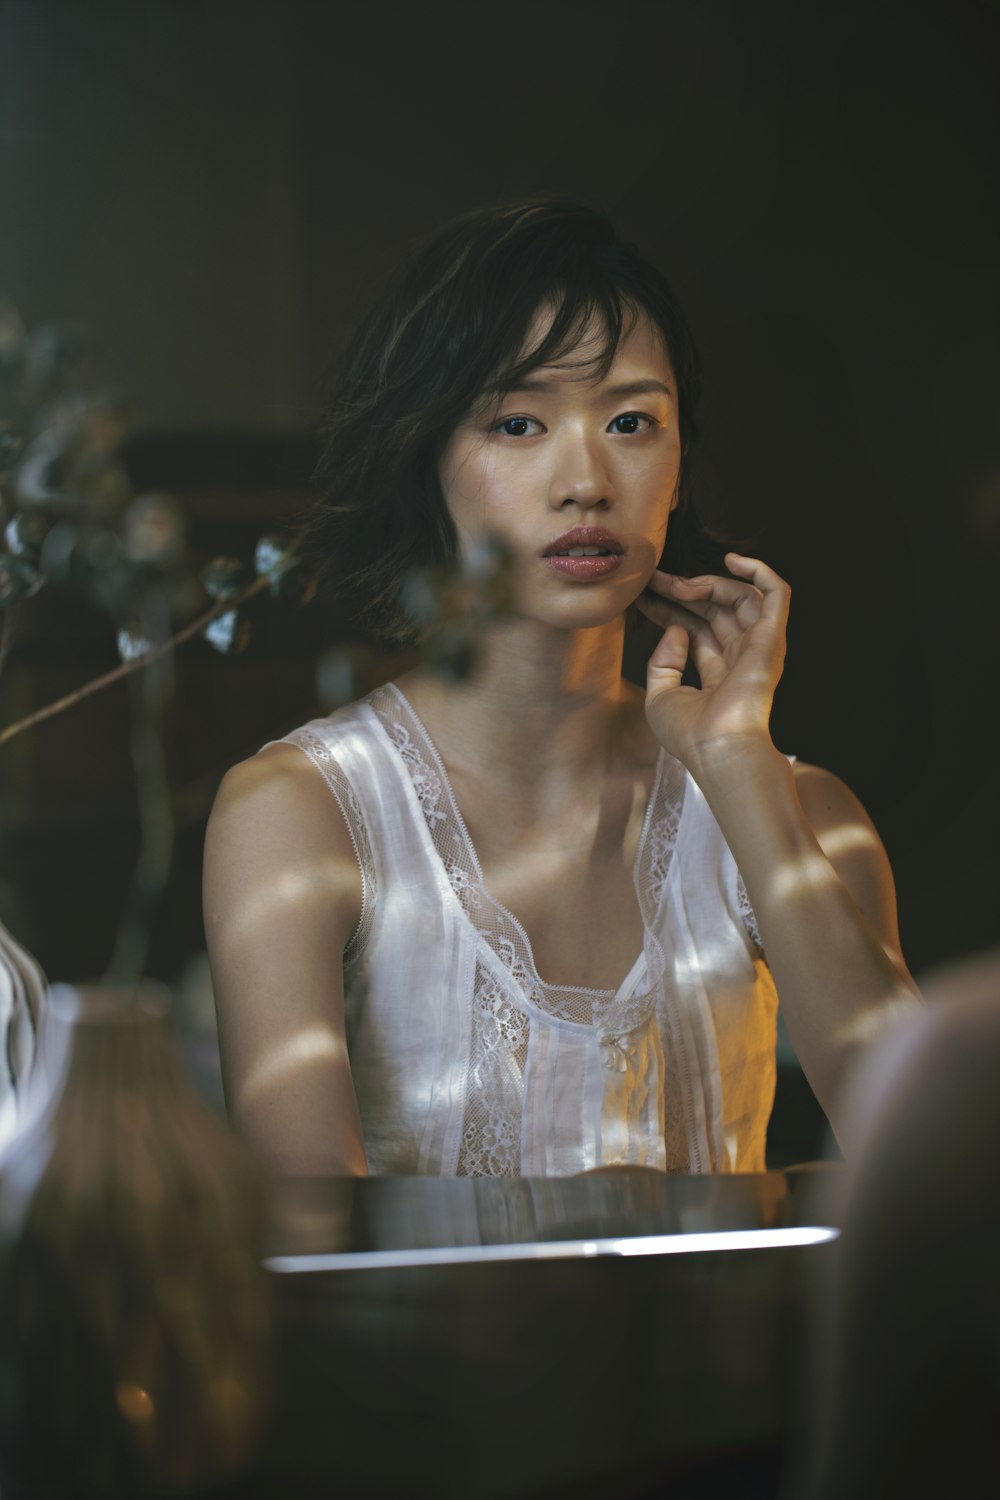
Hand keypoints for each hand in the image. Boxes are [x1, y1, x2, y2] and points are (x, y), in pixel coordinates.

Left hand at [637, 552, 789, 771]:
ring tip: (680, 585)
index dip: (671, 608)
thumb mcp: (660, 697)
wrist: (718, 749)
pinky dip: (761, 571)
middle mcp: (740, 657)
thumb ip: (662, 662)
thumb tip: (676, 629)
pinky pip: (777, 594)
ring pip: (740, 597)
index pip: (696, 628)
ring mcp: (758, 646)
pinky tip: (734, 560)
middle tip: (655, 580)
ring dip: (708, 583)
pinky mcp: (772, 638)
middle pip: (714, 610)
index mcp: (717, 674)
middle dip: (683, 590)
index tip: (645, 595)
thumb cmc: (691, 735)